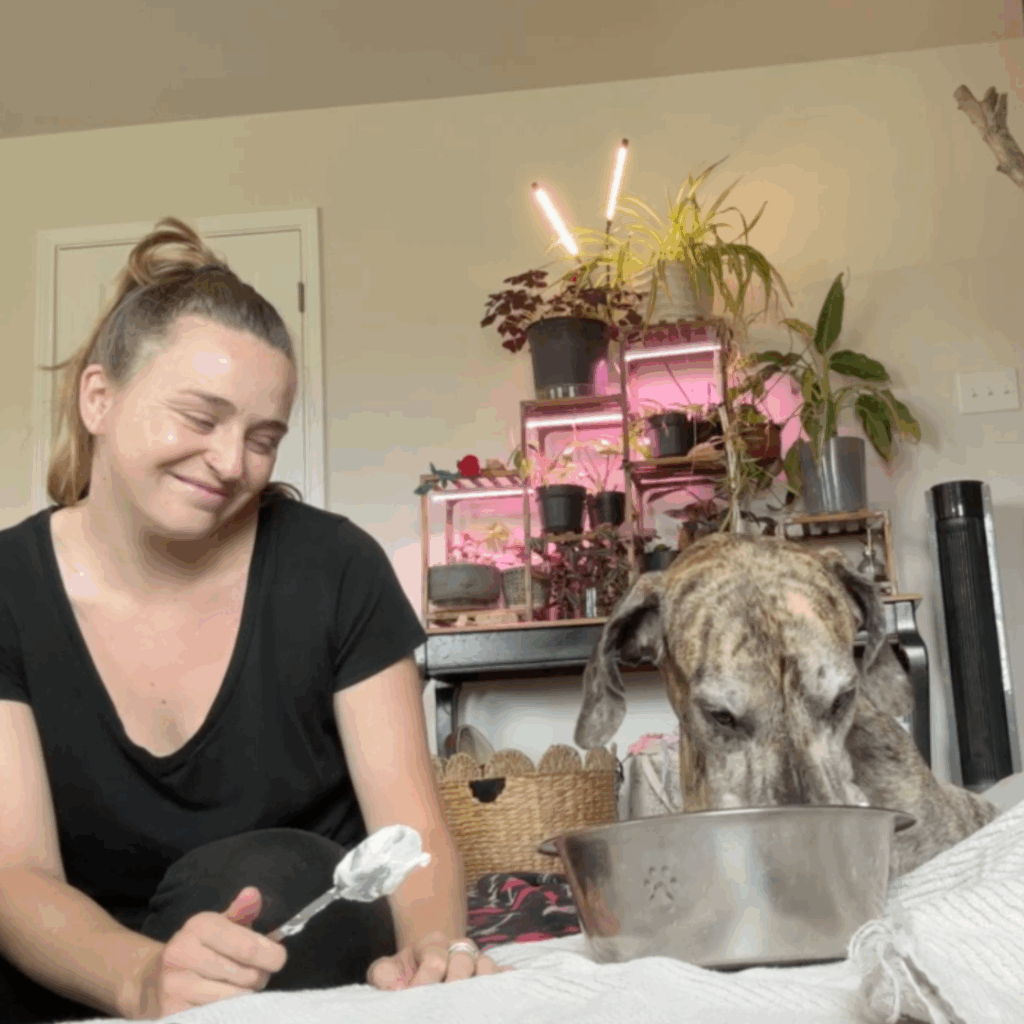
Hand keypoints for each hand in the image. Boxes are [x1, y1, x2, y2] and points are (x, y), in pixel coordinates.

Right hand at [135, 887, 286, 1017]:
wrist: (152, 980)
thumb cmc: (199, 949)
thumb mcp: (218, 925)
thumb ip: (241, 912)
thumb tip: (253, 894)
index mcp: (199, 926)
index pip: (247, 946)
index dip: (271, 955)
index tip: (279, 959)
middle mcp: (183, 953)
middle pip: (245, 975)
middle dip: (260, 977)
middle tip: (257, 976)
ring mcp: (174, 986)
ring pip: (233, 1000)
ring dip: (245, 997)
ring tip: (242, 988)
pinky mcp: (170, 1014)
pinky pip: (215, 1017)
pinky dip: (228, 1013)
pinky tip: (225, 1004)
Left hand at [367, 931, 506, 990]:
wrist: (422, 973)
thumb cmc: (404, 975)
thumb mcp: (387, 971)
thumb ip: (384, 974)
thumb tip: (398, 986)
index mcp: (433, 944)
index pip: (435, 958)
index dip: (425, 980)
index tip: (414, 995)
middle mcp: (458, 949)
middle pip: (464, 959)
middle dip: (455, 981)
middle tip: (446, 1002)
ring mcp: (477, 962)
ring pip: (486, 965)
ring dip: (481, 982)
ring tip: (472, 1001)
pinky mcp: (491, 975)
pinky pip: (503, 974)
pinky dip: (503, 981)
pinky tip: (500, 995)